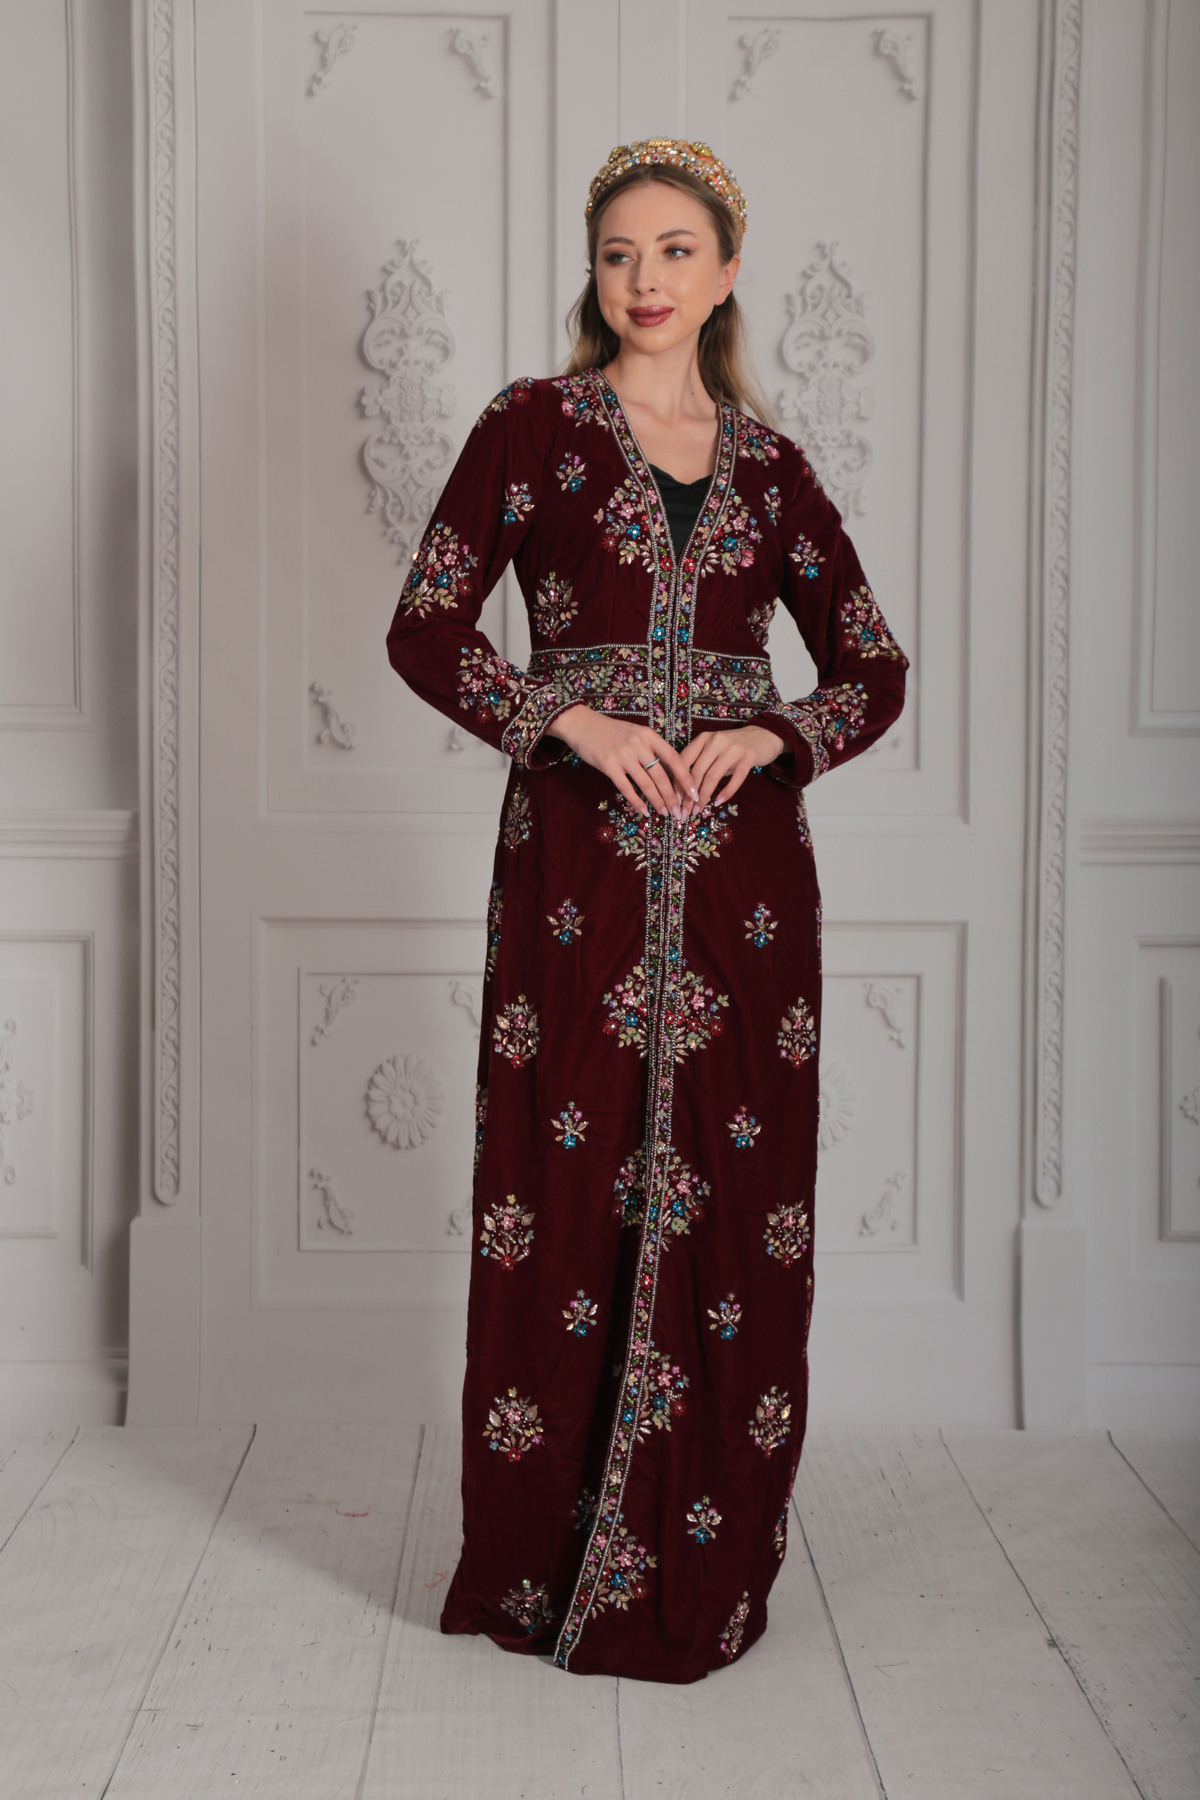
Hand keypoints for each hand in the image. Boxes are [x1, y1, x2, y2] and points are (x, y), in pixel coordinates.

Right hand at [550, 704, 697, 818]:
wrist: (582, 725)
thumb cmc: (611, 731)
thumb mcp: (636, 734)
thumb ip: (651, 749)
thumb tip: (670, 773)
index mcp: (649, 735)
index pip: (674, 759)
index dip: (685, 778)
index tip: (694, 793)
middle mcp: (639, 745)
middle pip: (662, 776)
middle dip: (673, 797)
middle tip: (680, 812)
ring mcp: (624, 755)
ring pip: (646, 784)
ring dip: (658, 802)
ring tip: (665, 813)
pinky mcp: (609, 766)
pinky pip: (626, 788)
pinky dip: (637, 802)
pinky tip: (644, 811)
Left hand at [679, 725, 785, 810]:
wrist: (763, 735)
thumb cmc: (733, 747)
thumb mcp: (714, 749)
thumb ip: (701, 763)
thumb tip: (684, 791)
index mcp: (704, 738)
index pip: (684, 761)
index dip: (677, 781)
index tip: (673, 799)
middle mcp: (716, 741)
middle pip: (697, 771)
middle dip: (689, 795)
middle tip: (684, 811)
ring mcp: (733, 749)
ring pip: (713, 776)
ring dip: (704, 796)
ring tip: (697, 810)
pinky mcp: (748, 757)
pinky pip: (735, 779)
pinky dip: (726, 792)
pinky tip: (718, 802)